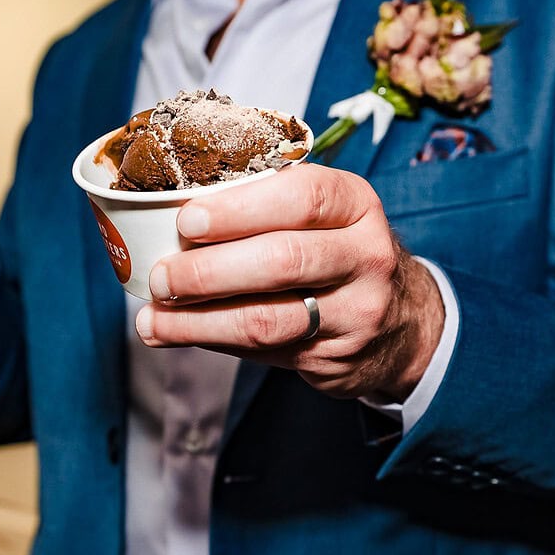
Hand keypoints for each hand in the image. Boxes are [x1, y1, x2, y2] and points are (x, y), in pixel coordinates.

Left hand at [135, 163, 444, 402]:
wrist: (401, 323)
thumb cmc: (338, 252)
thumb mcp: (325, 216)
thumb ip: (266, 210)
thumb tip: (167, 219)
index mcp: (355, 204)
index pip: (302, 196)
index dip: (240, 209)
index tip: (187, 220)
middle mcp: (366, 255)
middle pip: (282, 260)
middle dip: (208, 271)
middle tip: (160, 277)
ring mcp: (357, 311)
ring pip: (268, 319)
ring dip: (199, 321)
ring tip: (154, 319)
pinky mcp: (337, 357)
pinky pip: (265, 351)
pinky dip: (214, 341)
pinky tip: (179, 334)